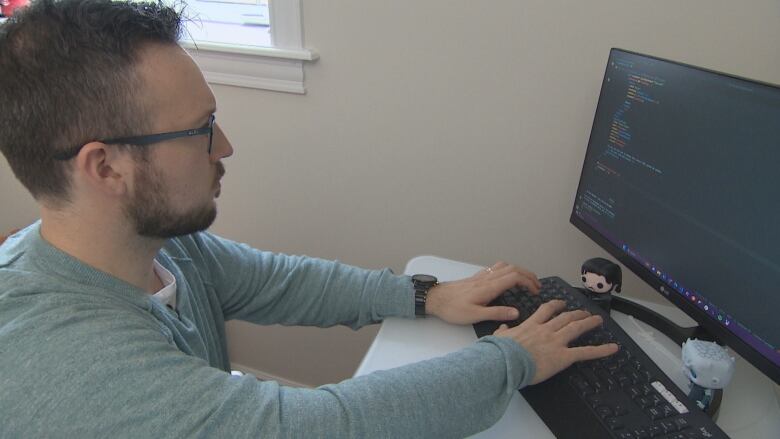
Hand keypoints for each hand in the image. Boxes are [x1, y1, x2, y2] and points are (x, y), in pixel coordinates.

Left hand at [425, 261, 541, 324]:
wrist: (435, 299)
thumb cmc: (452, 308)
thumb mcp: (475, 315)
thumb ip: (496, 313)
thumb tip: (516, 313)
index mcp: (489, 287)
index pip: (515, 277)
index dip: (529, 282)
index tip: (536, 291)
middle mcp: (487, 278)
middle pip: (513, 268)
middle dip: (528, 275)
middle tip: (537, 286)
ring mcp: (481, 276)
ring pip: (505, 266)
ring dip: (518, 271)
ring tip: (526, 281)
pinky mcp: (476, 277)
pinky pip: (496, 268)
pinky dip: (508, 270)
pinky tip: (507, 279)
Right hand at [494, 300, 618, 383]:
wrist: (505, 361)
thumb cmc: (501, 351)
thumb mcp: (498, 337)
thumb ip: (503, 331)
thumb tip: (503, 327)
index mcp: (531, 325)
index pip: (546, 310)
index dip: (556, 305)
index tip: (561, 304)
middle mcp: (546, 330)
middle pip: (565, 317)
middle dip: (576, 313)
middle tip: (584, 312)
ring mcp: (556, 342)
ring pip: (576, 328)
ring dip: (588, 322)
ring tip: (597, 320)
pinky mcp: (563, 356)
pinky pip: (585, 352)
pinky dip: (601, 350)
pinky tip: (612, 348)